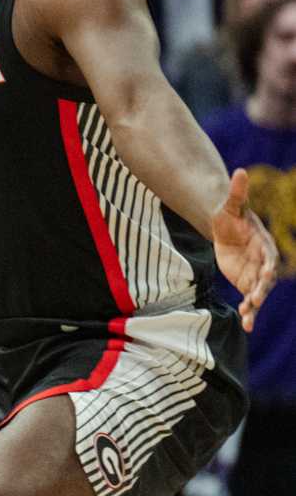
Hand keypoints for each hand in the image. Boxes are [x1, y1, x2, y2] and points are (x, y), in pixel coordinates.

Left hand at [212, 168, 278, 331]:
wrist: (224, 229)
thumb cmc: (229, 216)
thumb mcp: (230, 206)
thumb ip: (237, 192)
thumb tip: (239, 171)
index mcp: (264, 244)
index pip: (270, 257)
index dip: (268, 266)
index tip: (266, 274)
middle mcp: (264, 262)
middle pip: (266, 279)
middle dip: (262, 290)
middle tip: (254, 301)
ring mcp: (256, 275)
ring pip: (259, 293)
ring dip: (255, 306)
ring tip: (248, 319)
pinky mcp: (247, 283)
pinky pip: (250, 300)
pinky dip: (249, 311)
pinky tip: (246, 325)